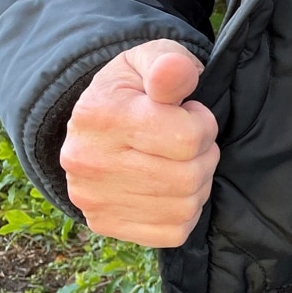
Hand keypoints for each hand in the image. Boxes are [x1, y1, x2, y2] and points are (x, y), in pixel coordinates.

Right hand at [60, 38, 219, 247]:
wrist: (94, 124)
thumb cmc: (133, 90)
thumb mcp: (149, 60)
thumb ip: (170, 63)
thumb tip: (175, 70)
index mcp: (99, 115)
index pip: (187, 138)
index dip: (202, 124)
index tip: (188, 114)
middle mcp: (88, 162)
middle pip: (188, 176)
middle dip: (203, 155)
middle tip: (187, 141)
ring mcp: (93, 199)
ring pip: (185, 207)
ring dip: (196, 184)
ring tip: (179, 161)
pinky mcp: (105, 225)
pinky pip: (173, 232)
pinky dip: (183, 211)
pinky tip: (169, 188)